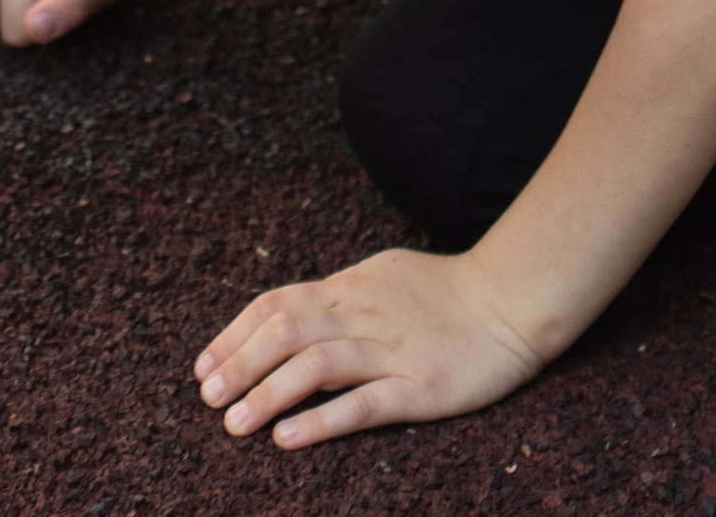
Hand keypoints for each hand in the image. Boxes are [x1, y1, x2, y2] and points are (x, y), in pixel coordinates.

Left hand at [195, 246, 543, 447]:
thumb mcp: (383, 278)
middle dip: (241, 363)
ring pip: (317, 364)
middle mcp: (364, 315)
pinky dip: (322, 420)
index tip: (204, 366)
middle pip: (288, 330)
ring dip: (269, 393)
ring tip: (235, 424)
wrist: (511, 300)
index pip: (278, 303)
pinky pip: (363, 404)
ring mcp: (392, 351)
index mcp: (351, 288)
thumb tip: (289, 316)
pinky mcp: (420, 389)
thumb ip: (339, 297)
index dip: (236, 333)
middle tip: (208, 399)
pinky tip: (289, 437)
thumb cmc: (445, 293)